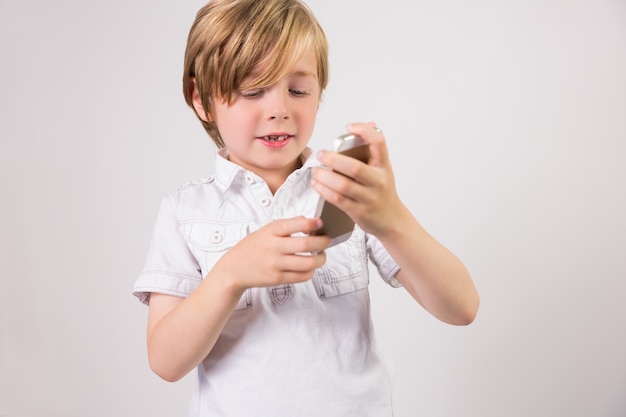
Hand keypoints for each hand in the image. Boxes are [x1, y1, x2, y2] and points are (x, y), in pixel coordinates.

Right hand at [214, 216, 329, 290]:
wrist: (233, 269)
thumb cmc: (252, 247)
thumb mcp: (265, 230)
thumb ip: (286, 225)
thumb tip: (309, 221)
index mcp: (270, 231)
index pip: (294, 224)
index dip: (311, 223)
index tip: (321, 223)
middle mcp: (273, 247)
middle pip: (305, 244)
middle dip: (322, 242)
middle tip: (327, 240)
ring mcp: (275, 265)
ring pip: (308, 263)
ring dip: (321, 259)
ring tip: (322, 255)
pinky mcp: (277, 279)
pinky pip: (302, 276)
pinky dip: (311, 271)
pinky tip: (310, 266)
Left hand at [311, 122, 404, 236]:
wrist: (392, 220)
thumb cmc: (382, 192)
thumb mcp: (382, 170)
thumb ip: (374, 150)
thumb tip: (370, 124)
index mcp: (384, 166)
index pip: (379, 142)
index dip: (364, 131)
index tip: (349, 127)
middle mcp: (378, 181)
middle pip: (354, 168)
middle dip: (334, 159)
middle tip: (321, 154)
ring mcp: (369, 197)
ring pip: (343, 186)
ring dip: (324, 177)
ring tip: (315, 171)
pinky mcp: (358, 211)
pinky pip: (338, 199)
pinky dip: (324, 191)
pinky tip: (316, 184)